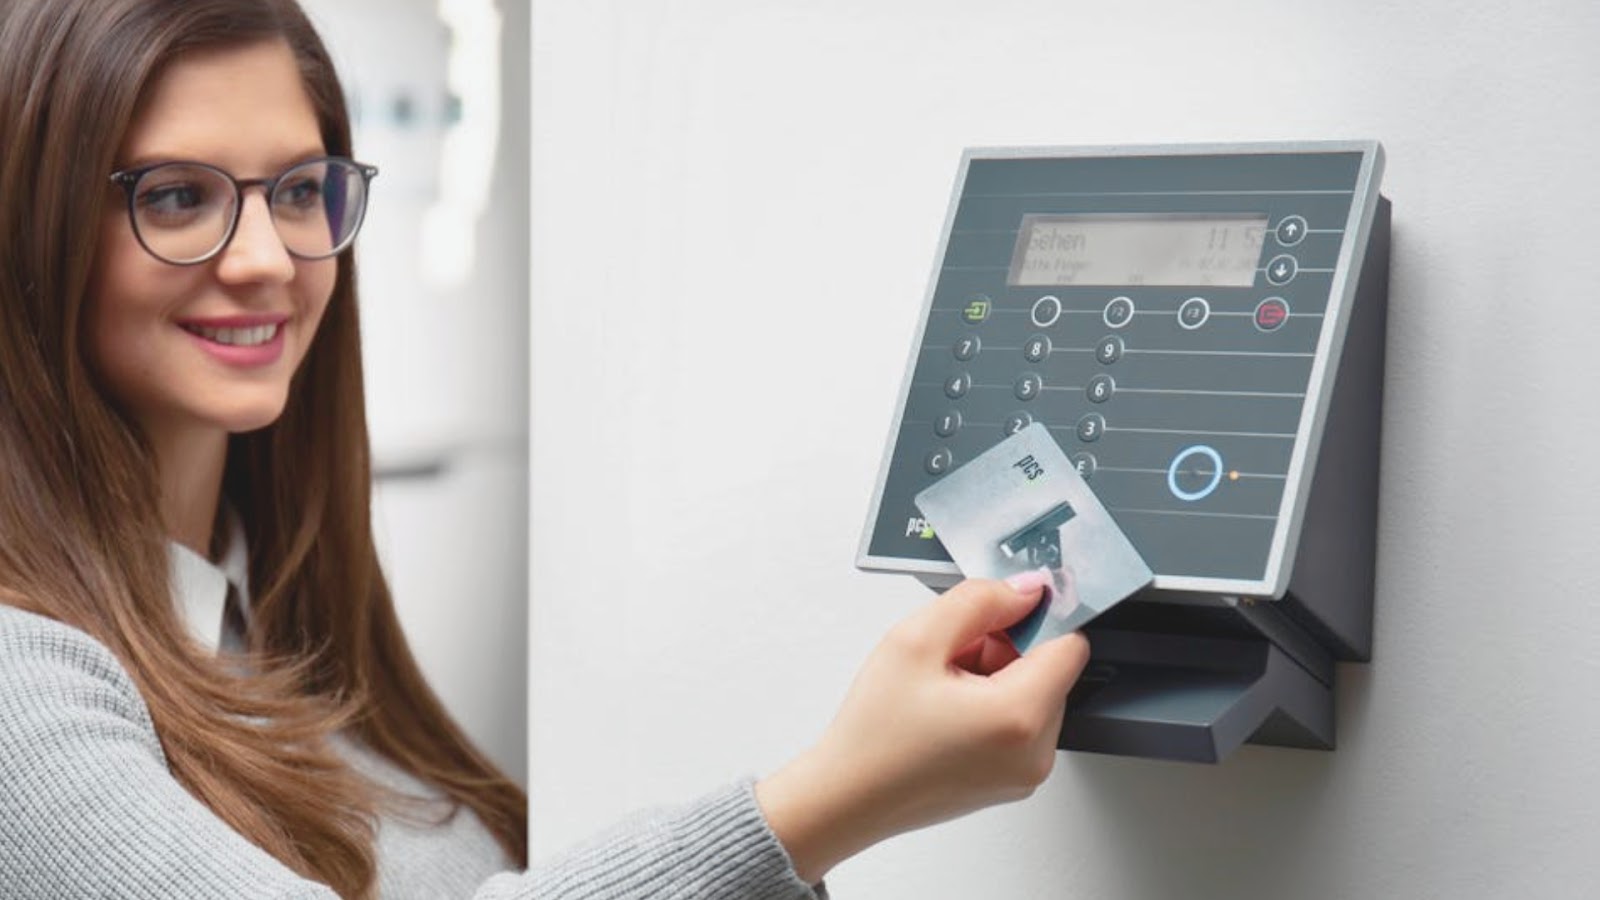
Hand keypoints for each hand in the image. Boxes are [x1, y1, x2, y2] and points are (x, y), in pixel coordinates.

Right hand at [755, 572, 1089, 883]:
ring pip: (1033, 693)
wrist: (847, 796)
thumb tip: (1025, 590)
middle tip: (951, 658)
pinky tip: (947, 710)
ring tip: (942, 688)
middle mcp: (1035, 753)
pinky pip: (1019, 724)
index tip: (999, 613)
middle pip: (1049, 669)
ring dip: (995, 676)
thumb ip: (979, 599)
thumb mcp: (916, 639)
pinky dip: (990, 706)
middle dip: (1005, 649)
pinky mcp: (1011, 780)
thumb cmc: (873, 735)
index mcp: (1019, 718)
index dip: (1033, 618)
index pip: (1071, 643)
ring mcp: (1025, 773)